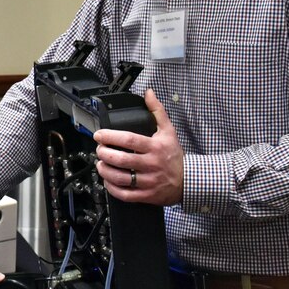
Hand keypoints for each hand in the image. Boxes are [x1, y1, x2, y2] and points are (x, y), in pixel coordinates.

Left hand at [94, 89, 183, 205]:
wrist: (189, 180)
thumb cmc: (175, 155)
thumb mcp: (169, 131)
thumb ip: (157, 111)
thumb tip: (149, 93)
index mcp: (155, 147)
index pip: (129, 140)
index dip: (111, 137)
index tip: (99, 135)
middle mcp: (151, 164)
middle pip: (122, 159)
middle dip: (105, 154)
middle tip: (99, 149)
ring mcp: (149, 181)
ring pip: (121, 178)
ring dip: (106, 171)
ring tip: (100, 164)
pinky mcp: (147, 195)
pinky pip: (126, 195)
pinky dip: (113, 188)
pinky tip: (108, 181)